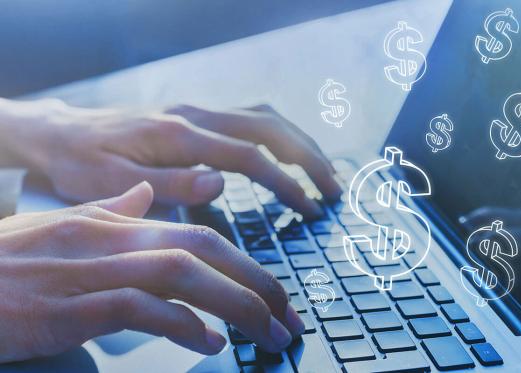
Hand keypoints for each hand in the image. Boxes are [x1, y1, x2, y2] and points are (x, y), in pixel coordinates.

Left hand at [0, 99, 340, 217]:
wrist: (62, 134)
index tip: (309, 207)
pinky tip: (288, 155)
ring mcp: (198, 112)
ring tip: (323, 174)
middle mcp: (195, 116)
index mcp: (179, 135)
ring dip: (300, 143)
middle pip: (270, 128)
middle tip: (333, 190)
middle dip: (309, 159)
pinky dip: (279, 137)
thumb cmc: (83, 162)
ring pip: (265, 118)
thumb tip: (221, 184)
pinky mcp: (196, 117)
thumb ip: (170, 184)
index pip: (249, 156)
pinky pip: (250, 119)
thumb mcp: (112, 183)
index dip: (284, 182)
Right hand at [0, 182, 303, 361]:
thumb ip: (111, 213)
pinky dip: (181, 326)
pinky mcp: (68, 307)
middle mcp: (109, 239)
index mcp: (112, 223)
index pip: (196, 234)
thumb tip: (148, 200)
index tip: (270, 292)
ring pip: (182, 275)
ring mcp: (89, 271)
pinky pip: (139, 309)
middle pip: (203, 249)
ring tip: (266, 332)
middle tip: (288, 316)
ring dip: (235, 305)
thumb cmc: (4, 261)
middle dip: (256, 281)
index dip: (243, 263)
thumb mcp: (61, 226)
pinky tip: (208, 344)